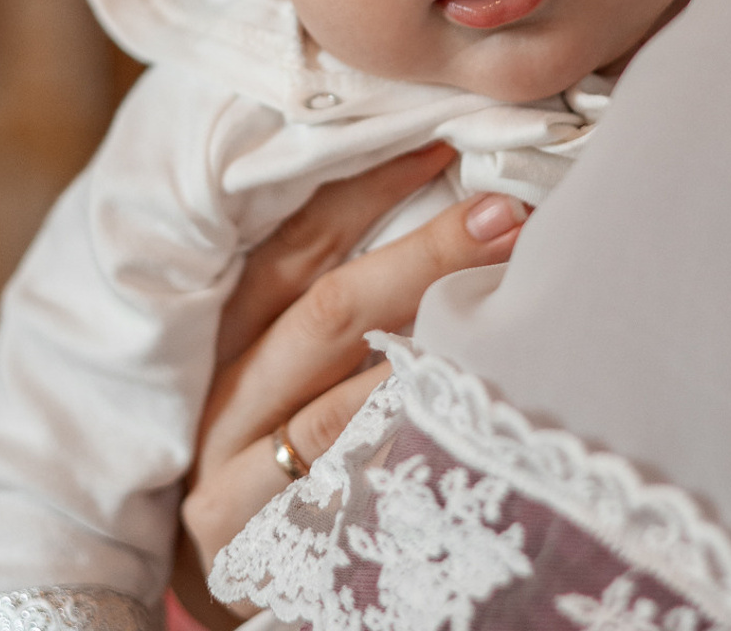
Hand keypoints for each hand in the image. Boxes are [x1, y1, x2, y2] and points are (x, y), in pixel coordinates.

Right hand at [173, 145, 527, 626]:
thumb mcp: (289, 376)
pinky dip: (389, 417)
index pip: (297, 242)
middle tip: (506, 215)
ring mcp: (227, 455)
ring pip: (329, 378)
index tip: (445, 149)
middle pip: (323, 302)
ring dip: (422, 328)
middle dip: (422, 254)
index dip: (369, 191)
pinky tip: (449, 388)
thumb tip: (458, 221)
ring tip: (500, 297)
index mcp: (232, 328)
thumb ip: (342, 311)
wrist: (233, 582)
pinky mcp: (241, 524)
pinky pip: (329, 458)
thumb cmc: (275, 459)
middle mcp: (224, 380)